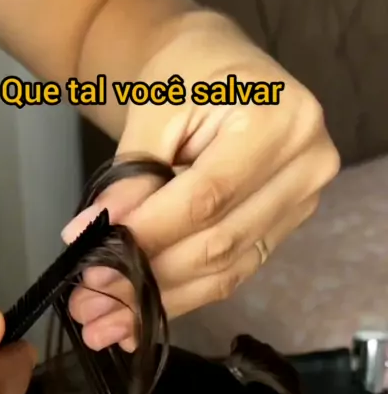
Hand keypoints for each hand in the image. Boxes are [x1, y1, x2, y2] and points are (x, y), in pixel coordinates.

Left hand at [63, 11, 339, 350]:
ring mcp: (300, 206)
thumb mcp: (155, 108)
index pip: (207, 196)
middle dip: (147, 277)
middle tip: (89, 300)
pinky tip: (137, 318)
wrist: (221, 70)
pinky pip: (230, 275)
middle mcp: (305, 169)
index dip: (148, 230)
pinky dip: (181, 298)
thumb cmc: (189, 74)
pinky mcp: (282, 232)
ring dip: (159, 301)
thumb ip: (132, 173)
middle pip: (219, 242)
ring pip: (225, 271)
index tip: (91, 249)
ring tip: (104, 322)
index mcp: (279, 121)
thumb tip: (100, 233)